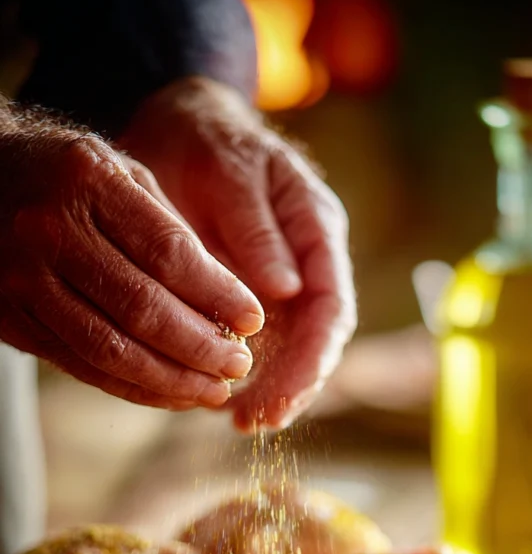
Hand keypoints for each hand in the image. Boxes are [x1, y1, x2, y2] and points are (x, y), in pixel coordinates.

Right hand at [0, 112, 264, 409]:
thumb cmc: (69, 177)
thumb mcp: (121, 174)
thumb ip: (169, 229)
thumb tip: (227, 302)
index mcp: (87, 184)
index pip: (168, 254)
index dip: (217, 295)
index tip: (254, 321)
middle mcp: (48, 232)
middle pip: (141, 309)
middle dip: (200, 347)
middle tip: (239, 365)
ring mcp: (22, 280)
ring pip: (110, 350)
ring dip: (171, 379)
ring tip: (213, 389)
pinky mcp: (11, 320)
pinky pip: (82, 366)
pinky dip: (133, 387)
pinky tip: (171, 393)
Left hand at [120, 76, 356, 428]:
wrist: (178, 129)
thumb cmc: (206, 140)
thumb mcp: (228, 170)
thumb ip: (257, 228)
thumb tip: (287, 290)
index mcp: (317, 229)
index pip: (332, 306)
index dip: (314, 357)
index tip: (285, 394)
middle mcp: (308, 264)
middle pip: (318, 339)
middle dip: (293, 386)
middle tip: (258, 423)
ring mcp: (283, 284)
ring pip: (291, 350)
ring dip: (272, 391)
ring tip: (242, 424)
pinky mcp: (253, 299)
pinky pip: (259, 346)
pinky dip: (245, 377)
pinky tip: (223, 403)